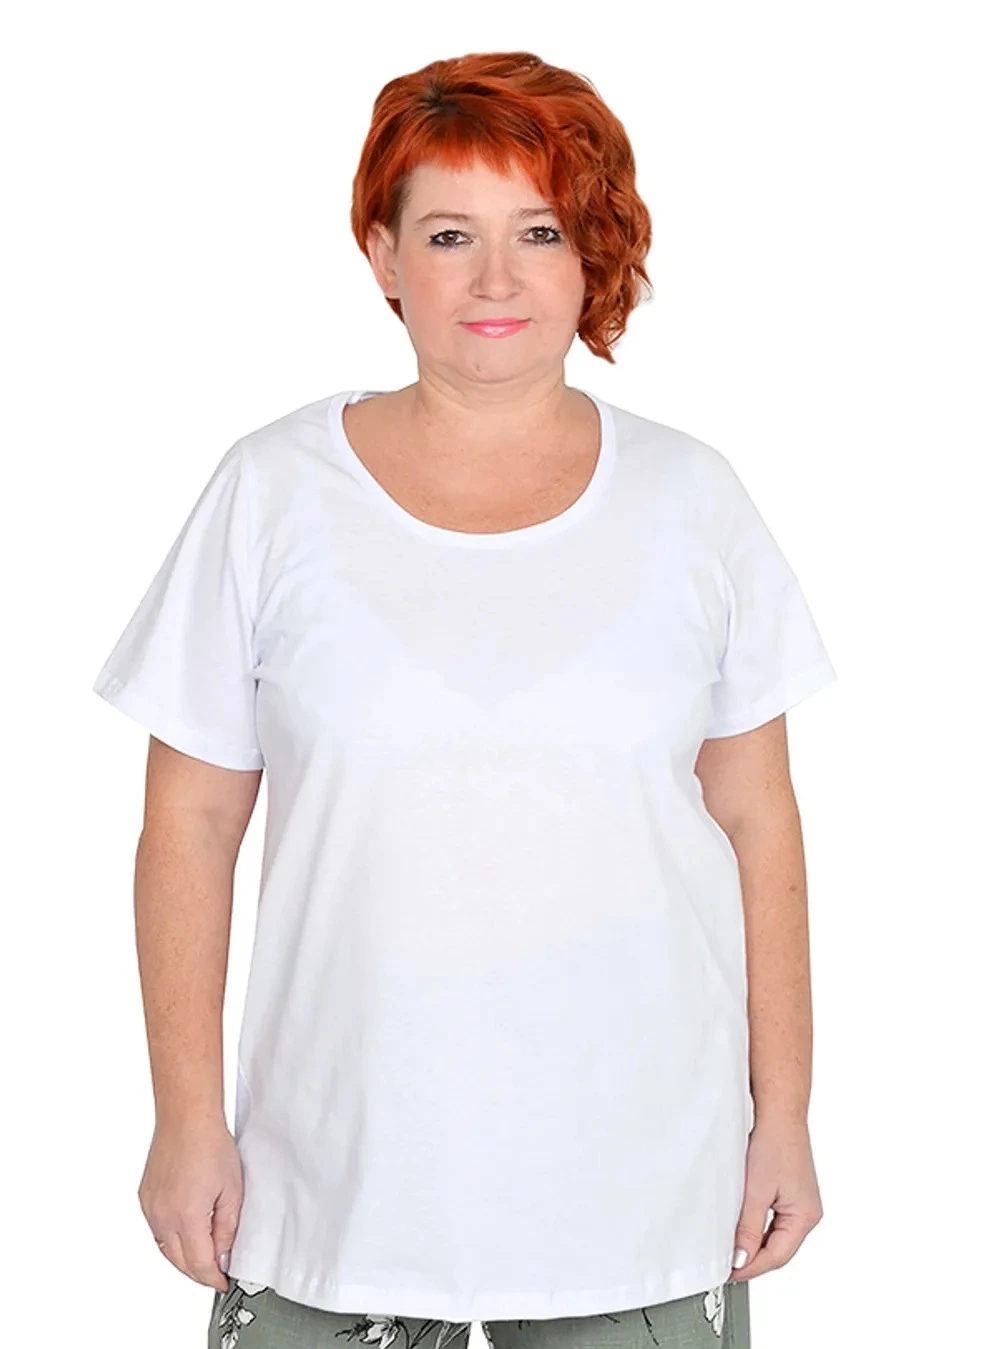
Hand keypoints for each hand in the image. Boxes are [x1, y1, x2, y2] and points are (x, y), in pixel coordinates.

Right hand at [137, 1117, 243, 1290]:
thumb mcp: (232, 1190)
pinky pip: (157, 1231)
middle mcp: (163, 1217)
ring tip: (204, 1255)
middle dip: (199, 1272)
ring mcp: (151, 1208)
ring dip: (184, 1258)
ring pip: (166, 1249)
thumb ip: (227, 1227)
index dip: (213, 1278)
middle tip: (216, 1272)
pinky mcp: (145, 1199)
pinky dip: (172, 1239)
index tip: (222, 1282)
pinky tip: (186, 1234)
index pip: (199, 1264)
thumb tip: (224, 1252)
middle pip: (180, 1262)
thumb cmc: (210, 1145)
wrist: (186, 1119)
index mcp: (187, 1217)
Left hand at [729, 1113, 822, 1280]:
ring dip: (754, 1243)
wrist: (778, 1111)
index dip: (751, 1267)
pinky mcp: (790, 1192)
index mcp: (805, 1217)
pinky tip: (742, 1226)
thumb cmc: (773, 1143)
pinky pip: (774, 1220)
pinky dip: (758, 1226)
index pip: (777, 1256)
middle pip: (778, 1249)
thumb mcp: (755, 1191)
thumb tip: (739, 1259)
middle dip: (752, 1258)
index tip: (728, 1272)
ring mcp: (800, 1202)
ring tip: (730, 1247)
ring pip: (775, 1235)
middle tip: (725, 1263)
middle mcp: (807, 1213)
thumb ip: (747, 1228)